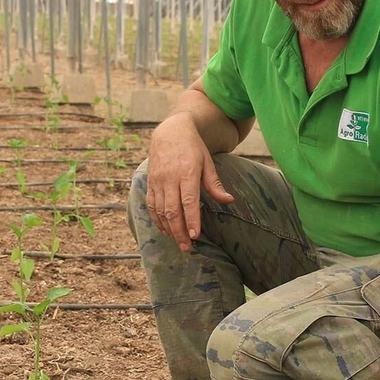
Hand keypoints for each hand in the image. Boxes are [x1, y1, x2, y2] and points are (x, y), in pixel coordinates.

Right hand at [145, 115, 233, 251]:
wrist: (170, 132)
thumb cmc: (193, 148)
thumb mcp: (208, 163)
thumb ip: (215, 185)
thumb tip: (229, 201)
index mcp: (187, 172)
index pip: (189, 201)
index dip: (192, 220)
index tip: (196, 236)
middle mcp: (170, 178)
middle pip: (173, 210)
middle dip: (179, 231)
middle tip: (187, 248)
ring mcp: (158, 181)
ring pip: (161, 210)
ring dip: (169, 229)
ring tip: (178, 242)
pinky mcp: (150, 182)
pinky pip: (152, 205)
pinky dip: (157, 220)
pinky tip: (165, 230)